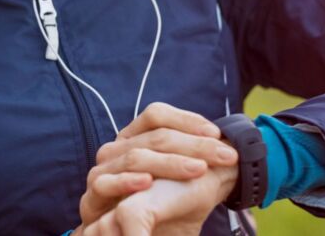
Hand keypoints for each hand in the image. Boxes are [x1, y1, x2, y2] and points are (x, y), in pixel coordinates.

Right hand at [75, 103, 236, 233]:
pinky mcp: (91, 199)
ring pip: (135, 156)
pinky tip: (148, 182)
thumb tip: (233, 144)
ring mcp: (101, 173)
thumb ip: (196, 160)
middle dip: (194, 145)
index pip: (156, 115)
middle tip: (224, 156)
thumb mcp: (181, 183)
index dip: (187, 120)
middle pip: (154, 136)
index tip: (216, 134)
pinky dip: (126, 181)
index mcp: (133, 139)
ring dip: (170, 162)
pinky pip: (105, 184)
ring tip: (198, 169)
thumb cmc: (159, 210)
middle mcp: (115, 150)